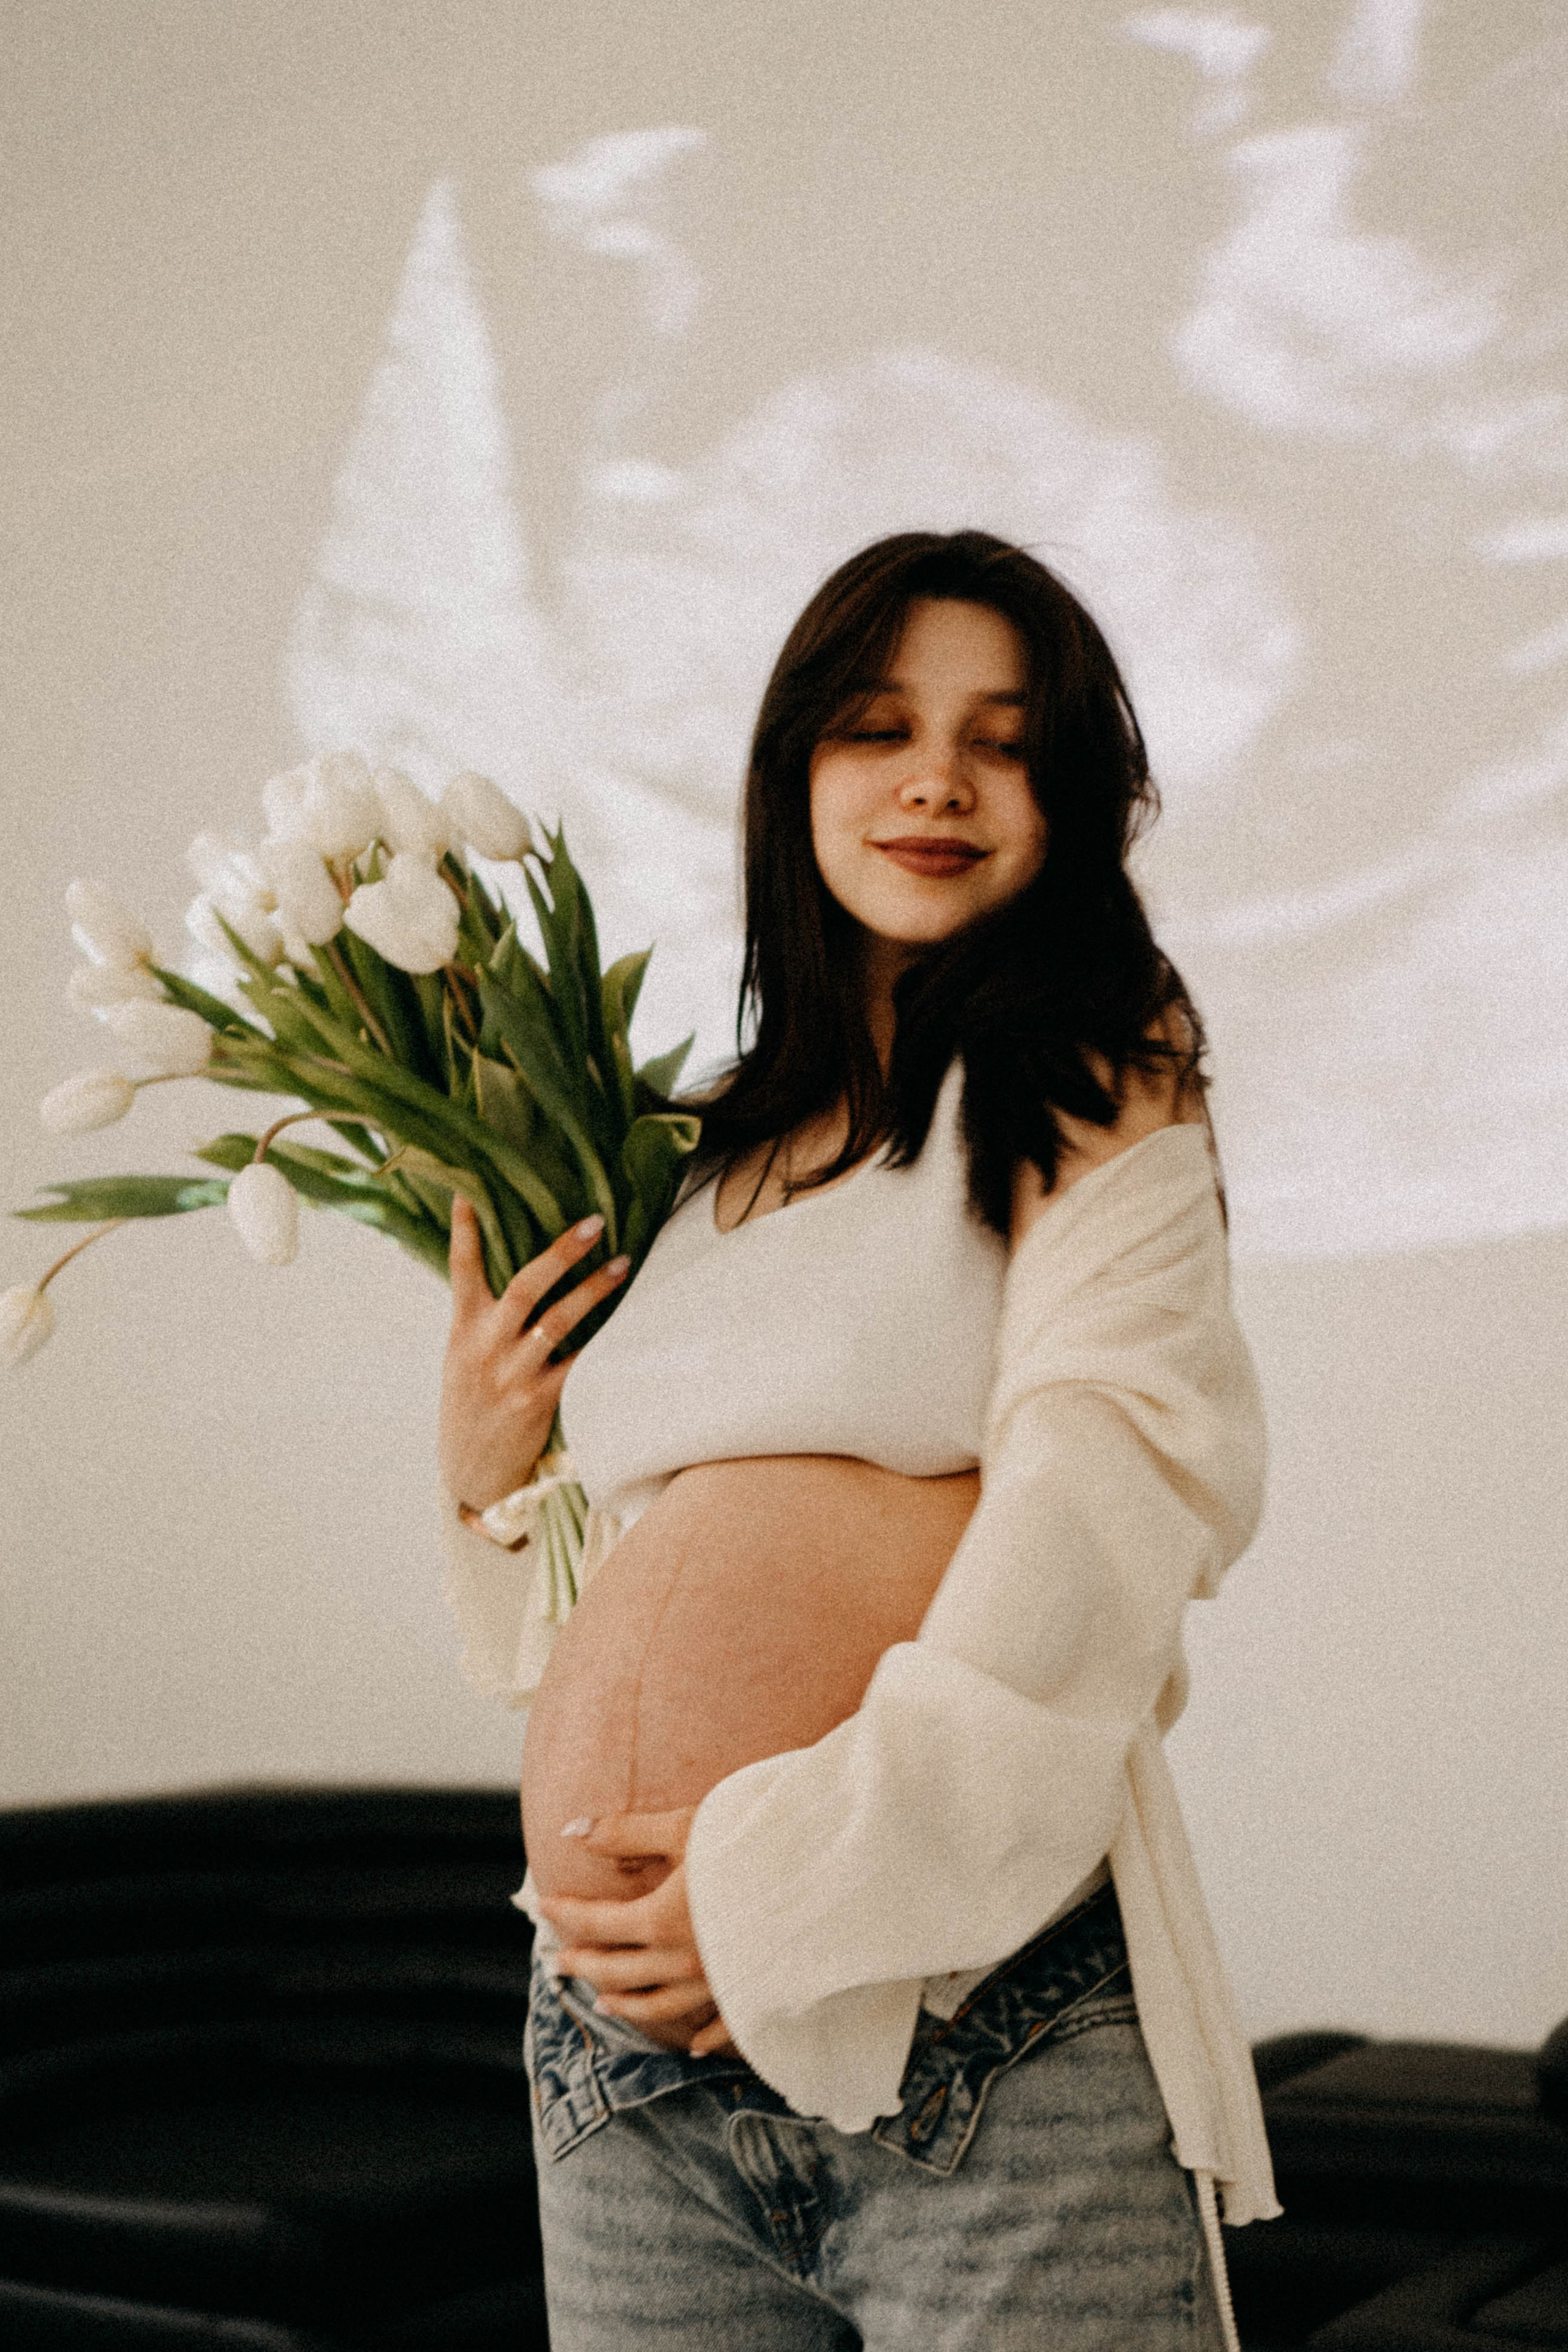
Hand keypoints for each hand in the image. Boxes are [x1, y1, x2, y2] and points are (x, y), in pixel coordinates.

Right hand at [438, 1198, 628, 1512]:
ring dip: (595, 1289)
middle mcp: (485, 1346)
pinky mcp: (538, 1400)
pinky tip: (630, 1321)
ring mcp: (512, 1374)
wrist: (470, 1474)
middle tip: (594, 1222)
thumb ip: (483, 1319)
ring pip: (559, 1319)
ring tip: (624, 1264)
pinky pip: (579, 1362)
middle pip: (525, 1284)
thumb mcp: (462, 1359)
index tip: (470, 1190)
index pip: (461, 1268)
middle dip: (561, 1251)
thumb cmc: (471, 1407)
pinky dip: (604, 1341)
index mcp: (462, 1330)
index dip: (465, 1228)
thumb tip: (514, 1275)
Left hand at [534, 1808, 741, 2059]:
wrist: (823, 1876)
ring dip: (627, 2005)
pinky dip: (704, 2039)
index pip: (599, 1923)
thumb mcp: (687, 1826)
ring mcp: (717, 1981)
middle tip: (559, 1962)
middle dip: (586, 1964)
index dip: (566, 1914)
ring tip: (604, 2003)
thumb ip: (626, 1832)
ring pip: (660, 2005)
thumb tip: (571, 1829)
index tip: (543, 1906)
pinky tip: (694, 2048)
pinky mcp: (751, 1991)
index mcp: (662, 1920)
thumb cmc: (754, 1841)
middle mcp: (683, 1960)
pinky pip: (721, 2026)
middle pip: (620, 1970)